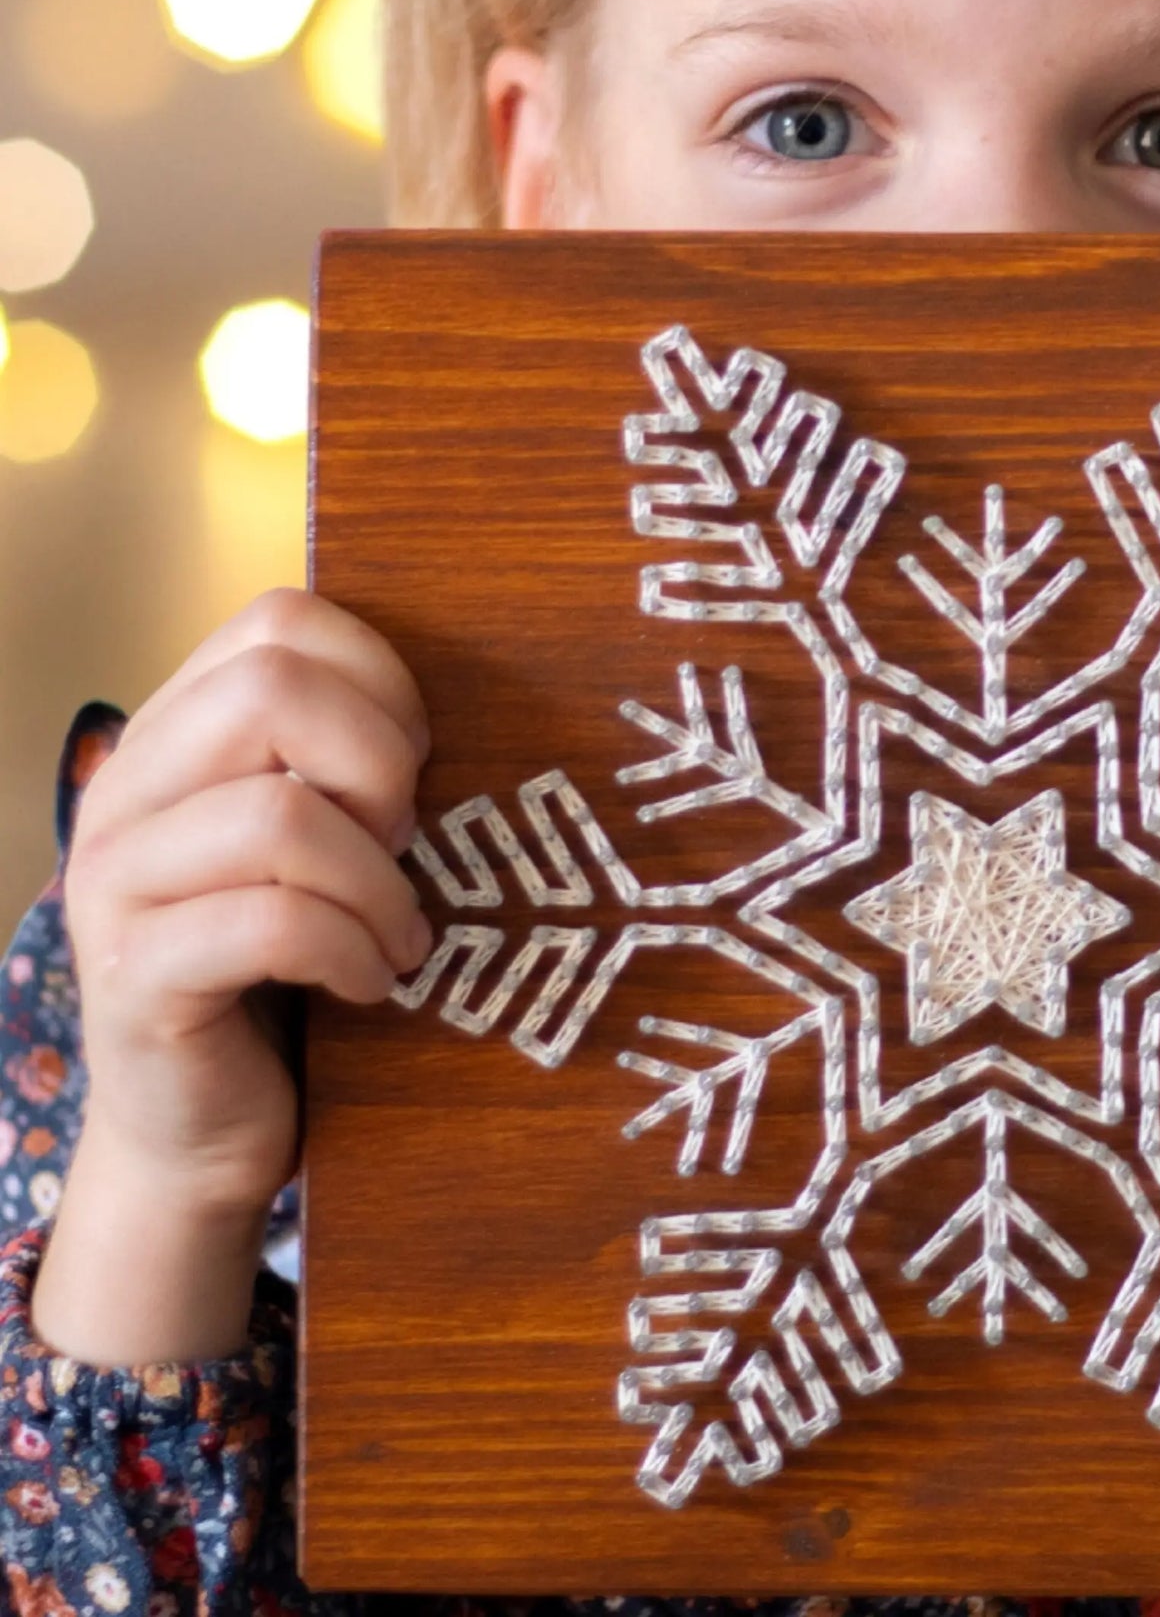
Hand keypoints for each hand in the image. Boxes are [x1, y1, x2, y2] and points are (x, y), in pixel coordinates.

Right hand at [59, 587, 432, 1225]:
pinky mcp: (134, 976)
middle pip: (271, 689)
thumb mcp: (320, 841)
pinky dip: (352, 950)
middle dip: (375, 764)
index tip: (413, 769)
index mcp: (175, 734)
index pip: (282, 622)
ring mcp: (114, 881)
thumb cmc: (286, 967)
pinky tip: (374, 981)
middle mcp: (125, 789)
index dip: (380, 683)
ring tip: (401, 933)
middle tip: (404, 843)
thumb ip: (345, 762)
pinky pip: (272, 923)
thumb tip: (456, 720)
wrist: (201, 1125)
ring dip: (378, 882)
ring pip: (277, 815)